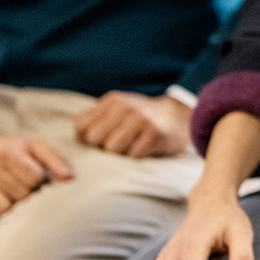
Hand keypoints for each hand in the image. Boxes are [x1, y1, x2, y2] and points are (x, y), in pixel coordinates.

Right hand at [0, 126, 74, 225]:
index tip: (36, 177)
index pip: (33, 177)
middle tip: (24, 186)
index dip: (39, 180)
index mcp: (5, 150)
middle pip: (20, 195)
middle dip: (27, 193)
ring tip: (11, 195)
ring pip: (3, 209)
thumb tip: (69, 178)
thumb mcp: (34, 145)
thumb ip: (54, 159)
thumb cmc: (12, 149)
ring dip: (12, 206)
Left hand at [73, 91, 191, 157]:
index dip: (84, 140)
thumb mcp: (119, 110)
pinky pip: (133, 156)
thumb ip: (98, 119)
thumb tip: (79, 139)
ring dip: (120, 154)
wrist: (180, 115)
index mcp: (112, 102)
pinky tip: (145, 150)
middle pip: (94, 138)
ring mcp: (140, 119)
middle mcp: (124, 107)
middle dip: (102, 148)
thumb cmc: (142, 118)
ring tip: (131, 149)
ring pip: (112, 149)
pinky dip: (137, 157)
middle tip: (116, 147)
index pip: (80, 125)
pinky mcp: (155, 134)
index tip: (96, 144)